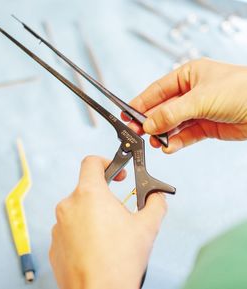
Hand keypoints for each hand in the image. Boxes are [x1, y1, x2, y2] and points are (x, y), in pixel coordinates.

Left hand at [49, 156, 166, 288]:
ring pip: (78, 211)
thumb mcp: (147, 227)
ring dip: (92, 217)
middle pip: (86, 190)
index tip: (116, 172)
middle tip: (118, 214)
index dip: (106, 161)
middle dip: (104, 198)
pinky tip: (95, 249)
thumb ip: (155, 203)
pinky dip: (81, 234)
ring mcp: (59, 225)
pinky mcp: (54, 243)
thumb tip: (156, 197)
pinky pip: (69, 230)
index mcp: (89, 194)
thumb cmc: (119, 261)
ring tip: (108, 237)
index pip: (91, 162)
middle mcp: (68, 205)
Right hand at [122, 58, 246, 152]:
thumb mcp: (200, 99)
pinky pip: (185, 135)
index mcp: (188, 76)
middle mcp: (191, 93)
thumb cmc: (242, 90)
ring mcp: (198, 110)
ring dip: (162, 134)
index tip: (127, 113)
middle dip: (150, 121)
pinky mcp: (206, 127)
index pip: (158, 90)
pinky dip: (176, 142)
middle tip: (136, 132)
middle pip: (163, 109)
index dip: (141, 102)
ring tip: (155, 142)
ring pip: (172, 124)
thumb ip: (172, 113)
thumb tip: (149, 124)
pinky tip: (169, 146)